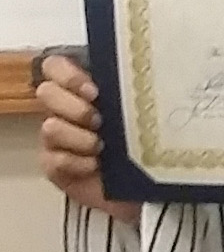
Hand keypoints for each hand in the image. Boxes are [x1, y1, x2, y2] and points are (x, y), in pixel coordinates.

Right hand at [35, 56, 140, 225]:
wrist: (144, 184)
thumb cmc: (145, 141)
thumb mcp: (143, 110)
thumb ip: (134, 90)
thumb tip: (149, 72)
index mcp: (84, 89)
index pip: (56, 66)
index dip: (68, 75)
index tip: (94, 91)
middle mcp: (65, 110)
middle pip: (46, 92)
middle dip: (74, 107)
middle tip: (99, 120)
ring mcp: (56, 138)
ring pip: (49, 126)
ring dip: (78, 137)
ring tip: (101, 146)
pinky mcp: (54, 165)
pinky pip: (54, 159)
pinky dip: (77, 162)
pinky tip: (95, 166)